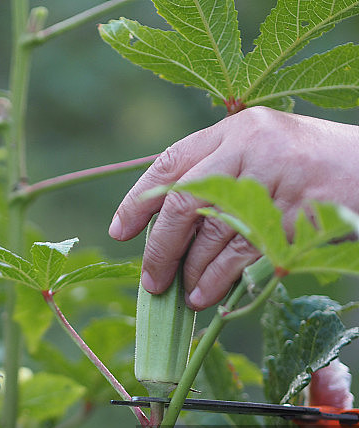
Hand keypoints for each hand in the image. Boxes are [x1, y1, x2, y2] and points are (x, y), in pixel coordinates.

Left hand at [109, 107, 358, 309]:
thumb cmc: (308, 165)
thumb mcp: (261, 151)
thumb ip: (216, 174)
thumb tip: (161, 226)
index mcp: (234, 130)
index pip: (171, 163)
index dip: (138, 200)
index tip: (120, 231)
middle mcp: (251, 148)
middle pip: (183, 204)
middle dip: (159, 248)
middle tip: (150, 281)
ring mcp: (276, 181)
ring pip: (212, 235)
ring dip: (190, 271)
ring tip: (180, 294)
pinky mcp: (298, 214)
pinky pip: (244, 254)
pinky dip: (218, 279)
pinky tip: (205, 295)